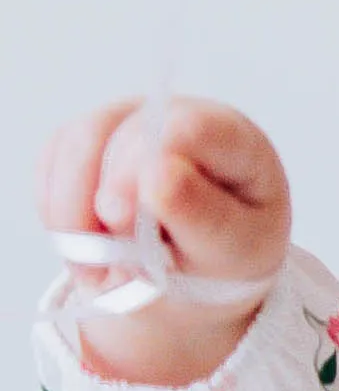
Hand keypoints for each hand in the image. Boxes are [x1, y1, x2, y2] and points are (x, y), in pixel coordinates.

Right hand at [38, 96, 290, 387]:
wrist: (202, 272)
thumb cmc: (228, 255)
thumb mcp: (233, 250)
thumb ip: (201, 216)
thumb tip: (157, 175)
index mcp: (234, 140)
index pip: (191, 129)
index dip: (149, 165)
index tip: (122, 217)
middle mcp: (177, 118)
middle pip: (123, 136)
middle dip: (106, 204)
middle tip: (109, 265)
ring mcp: (127, 123)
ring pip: (77, 146)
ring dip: (73, 216)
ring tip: (95, 272)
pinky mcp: (86, 144)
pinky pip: (52, 167)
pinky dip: (58, 216)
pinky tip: (84, 253)